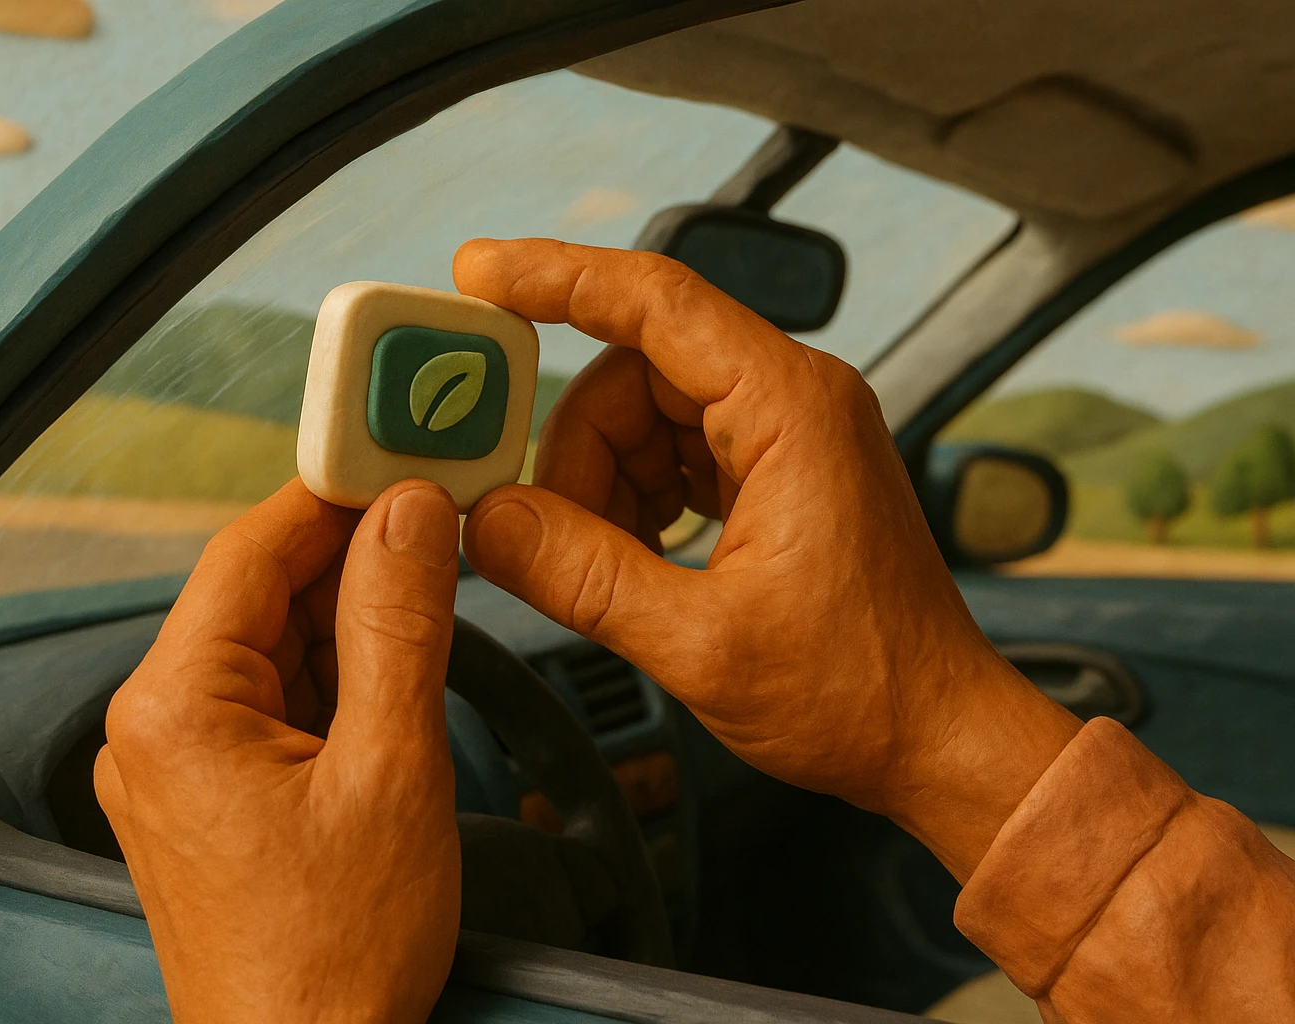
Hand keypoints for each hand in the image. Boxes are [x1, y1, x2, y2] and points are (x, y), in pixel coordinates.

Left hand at [96, 478, 461, 1023]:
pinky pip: (273, 702)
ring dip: (351, 621)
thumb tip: (414, 516)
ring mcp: (178, 767)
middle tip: (440, 524)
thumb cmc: (334, 956)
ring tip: (434, 601)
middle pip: (260, 596)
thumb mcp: (393, 769)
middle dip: (352, 560)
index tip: (398, 456)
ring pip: (274, 647)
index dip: (331, 494)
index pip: (250, 551)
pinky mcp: (209, 797)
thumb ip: (402, 626)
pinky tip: (394, 675)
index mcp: (173, 709)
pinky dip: (336, 679)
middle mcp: (154, 730)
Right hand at [455, 238, 1080, 881]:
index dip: (554, 279)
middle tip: (536, 530)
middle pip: (632, 372)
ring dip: (598, 486)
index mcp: (792, 409)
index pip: (654, 300)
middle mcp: (792, 402)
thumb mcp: (700, 644)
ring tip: (601, 567)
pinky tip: (631, 561)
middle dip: (571, 449)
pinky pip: (670, 456)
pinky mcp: (775, 475)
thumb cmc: (861, 693)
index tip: (475, 272)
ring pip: (642, 417)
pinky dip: (630, 502)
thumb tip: (486, 523)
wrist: (937, 739)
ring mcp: (786, 437)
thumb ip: (582, 576)